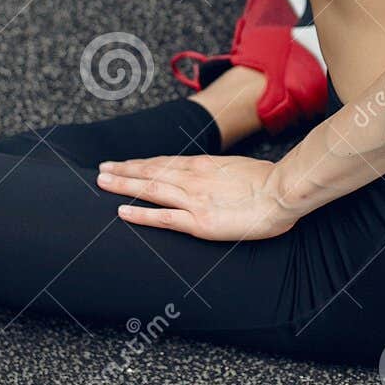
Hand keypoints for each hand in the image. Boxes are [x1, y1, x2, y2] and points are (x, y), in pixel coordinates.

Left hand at [95, 153, 294, 240]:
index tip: (124, 163)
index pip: (164, 162)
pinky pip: (164, 217)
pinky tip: (123, 213)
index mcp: (203, 165)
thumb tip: (210, 177)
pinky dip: (141, 214)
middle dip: (124, 170)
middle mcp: (193, 178)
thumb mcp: (236, 169)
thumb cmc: (268, 181)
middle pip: (150, 171)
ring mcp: (194, 199)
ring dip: (124, 185)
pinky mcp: (200, 222)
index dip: (141, 163)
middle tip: (101, 169)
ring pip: (150, 189)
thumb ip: (218, 173)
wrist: (282, 191)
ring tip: (103, 182)